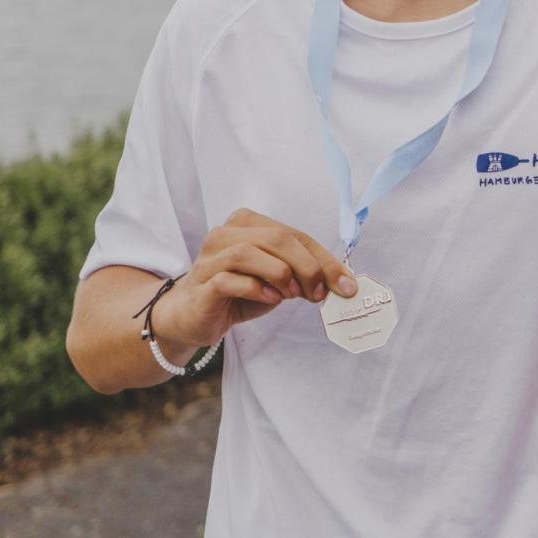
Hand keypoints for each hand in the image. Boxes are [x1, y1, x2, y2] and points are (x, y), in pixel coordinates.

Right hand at [155, 207, 357, 348]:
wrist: (191, 315)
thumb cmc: (237, 292)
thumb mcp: (276, 281)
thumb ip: (301, 275)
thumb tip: (339, 283)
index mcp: (249, 223)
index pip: (296, 235)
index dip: (325, 259)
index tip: (347, 283)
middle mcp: (227, 233)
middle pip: (277, 238)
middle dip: (307, 266)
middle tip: (319, 293)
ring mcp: (211, 256)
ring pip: (250, 252)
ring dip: (281, 274)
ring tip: (293, 295)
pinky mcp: (202, 282)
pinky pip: (229, 279)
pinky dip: (255, 287)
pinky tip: (270, 299)